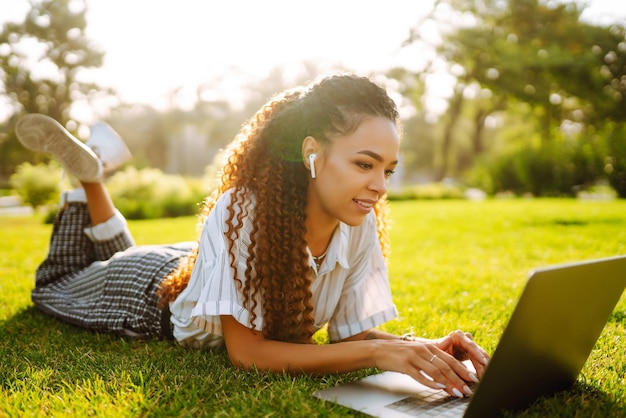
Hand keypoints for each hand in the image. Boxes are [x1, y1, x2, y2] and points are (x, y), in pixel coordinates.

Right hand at [373, 331, 489, 398]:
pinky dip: (431, 382)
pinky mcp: (405, 365)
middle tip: (468, 389)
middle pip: (446, 365)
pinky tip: (438, 388)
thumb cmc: (399, 353)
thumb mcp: (417, 352)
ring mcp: (414, 357)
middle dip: (459, 379)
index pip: (450, 359)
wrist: (378, 349)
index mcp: (428, 347)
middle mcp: (423, 350)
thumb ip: (431, 360)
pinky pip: (420, 375)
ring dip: (448, 383)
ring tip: (457, 392)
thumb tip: (447, 374)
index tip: (472, 379)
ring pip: (436, 371)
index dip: (462, 369)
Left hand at [433, 330, 489, 377]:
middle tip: (486, 374)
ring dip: (484, 367)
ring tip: (487, 377)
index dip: (477, 353)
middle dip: (482, 363)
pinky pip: (480, 361)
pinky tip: (485, 377)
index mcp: (457, 335)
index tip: (483, 361)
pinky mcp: (473, 354)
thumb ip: (442, 345)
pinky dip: (482, 369)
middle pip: (478, 351)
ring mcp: (470, 346)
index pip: (470, 344)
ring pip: (481, 356)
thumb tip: (449, 339)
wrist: (434, 356)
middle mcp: (466, 339)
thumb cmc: (434, 352)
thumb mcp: (437, 350)